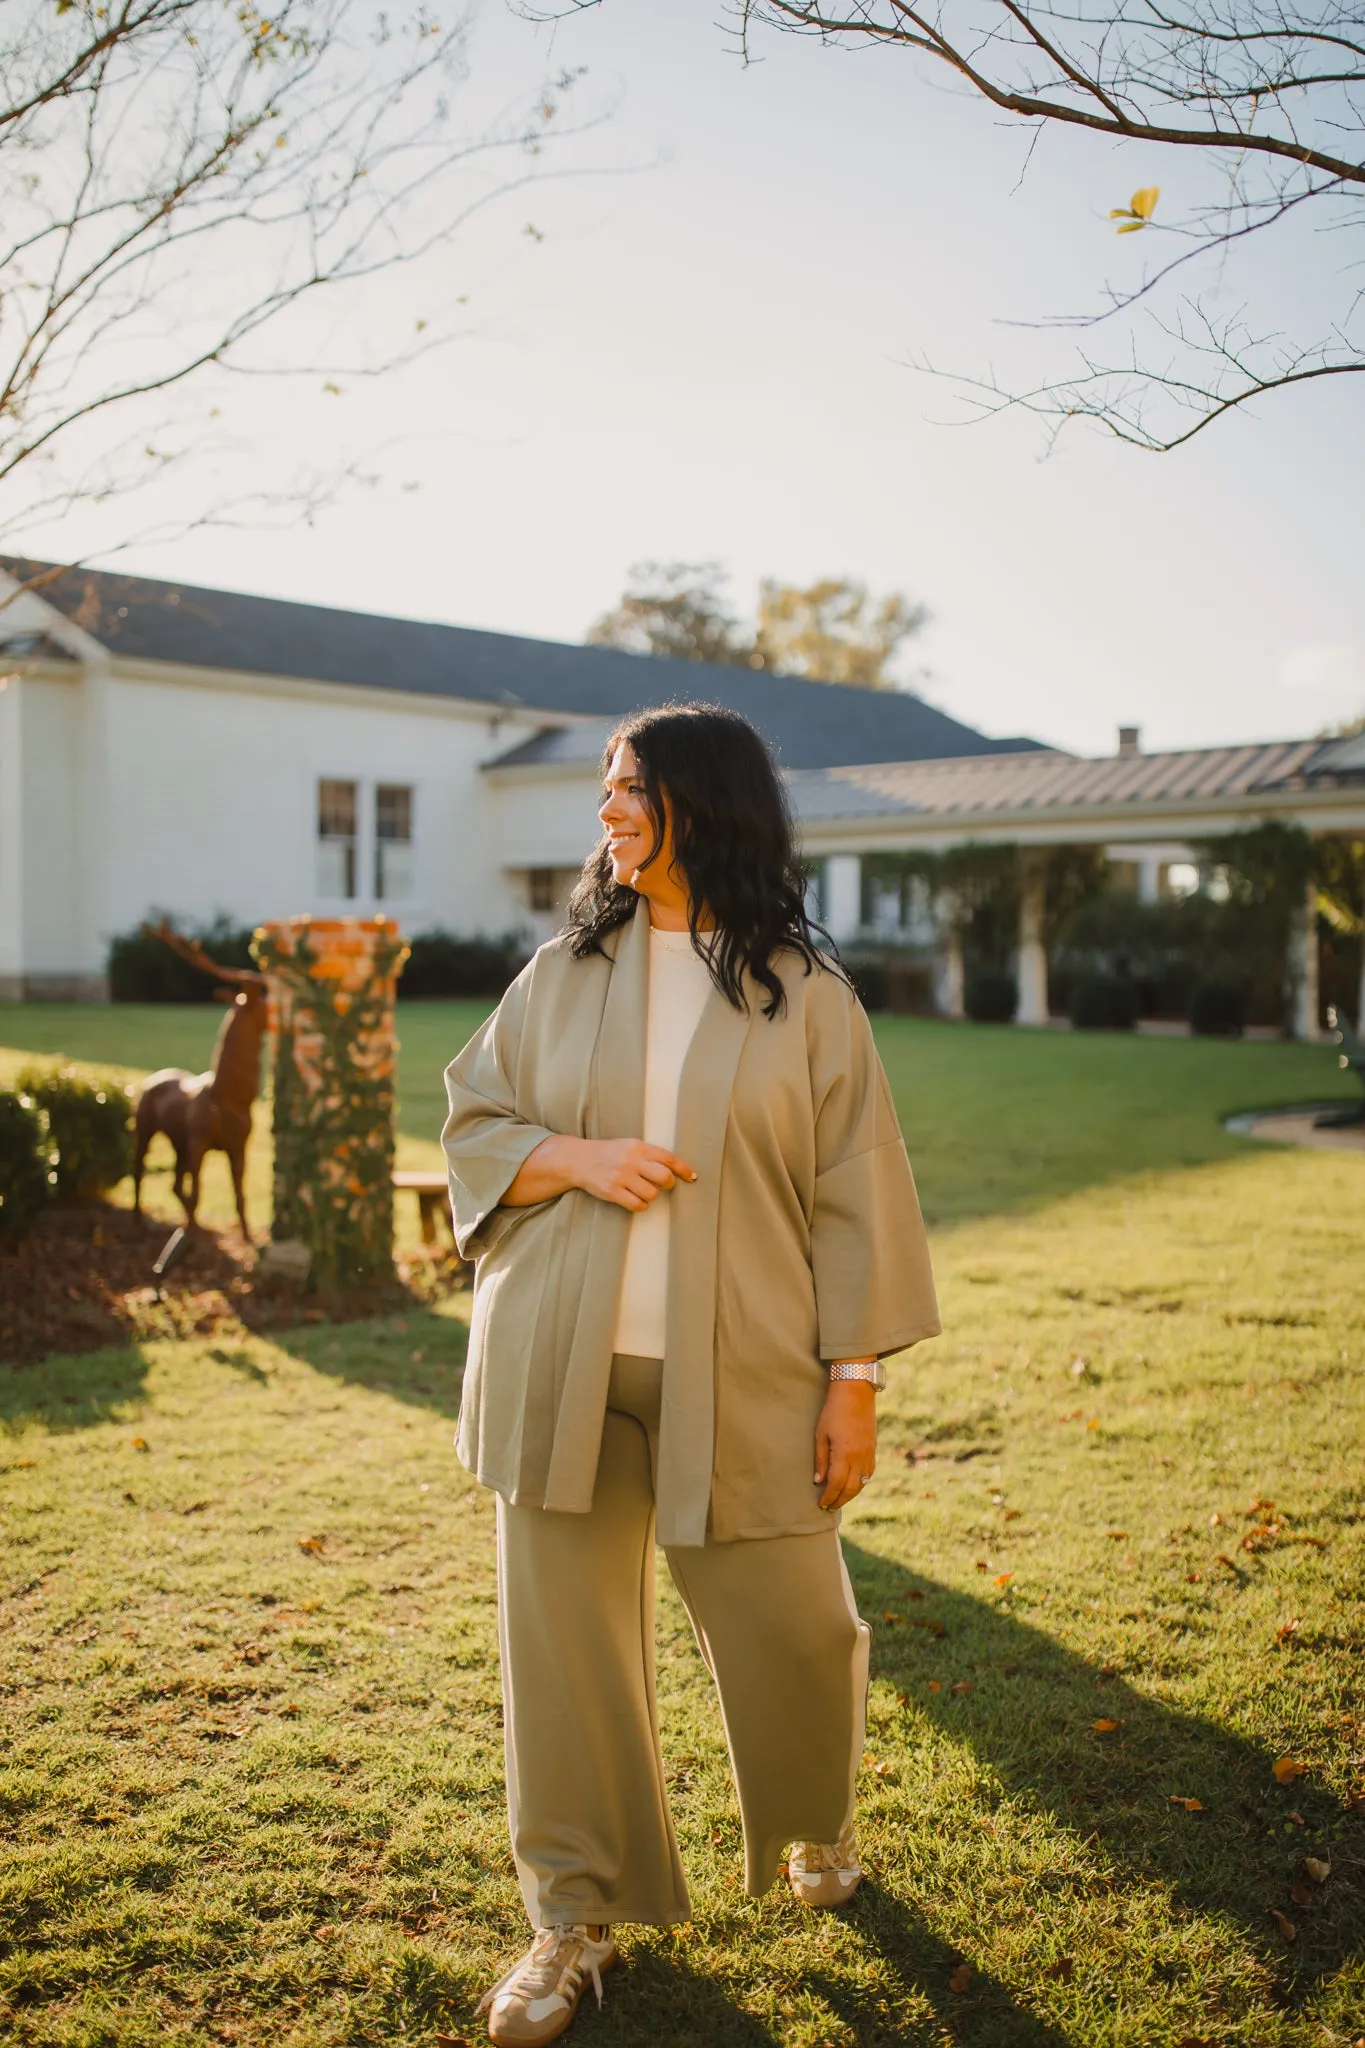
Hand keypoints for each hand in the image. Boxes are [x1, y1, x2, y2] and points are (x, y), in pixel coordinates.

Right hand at [572, 1137, 696, 1211]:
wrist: (578, 1159)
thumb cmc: (608, 1153)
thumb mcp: (629, 1146)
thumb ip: (648, 1154)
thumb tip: (674, 1169)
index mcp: (638, 1146)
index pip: (668, 1158)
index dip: (684, 1169)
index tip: (692, 1177)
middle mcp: (631, 1160)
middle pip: (664, 1176)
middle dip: (668, 1183)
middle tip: (664, 1185)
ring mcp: (621, 1176)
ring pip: (651, 1193)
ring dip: (651, 1195)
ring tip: (642, 1190)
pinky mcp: (612, 1191)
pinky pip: (637, 1204)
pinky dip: (640, 1205)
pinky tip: (635, 1199)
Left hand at [814, 1380, 877, 1510]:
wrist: (856, 1392)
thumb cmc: (834, 1411)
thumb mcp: (821, 1434)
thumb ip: (820, 1459)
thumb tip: (818, 1481)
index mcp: (845, 1454)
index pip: (837, 1484)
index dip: (829, 1497)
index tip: (821, 1504)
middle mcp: (860, 1457)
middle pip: (851, 1488)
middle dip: (840, 1500)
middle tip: (829, 1507)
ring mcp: (869, 1454)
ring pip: (862, 1483)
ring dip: (851, 1494)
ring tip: (840, 1499)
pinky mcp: (873, 1449)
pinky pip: (869, 1473)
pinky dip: (860, 1483)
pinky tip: (853, 1485)